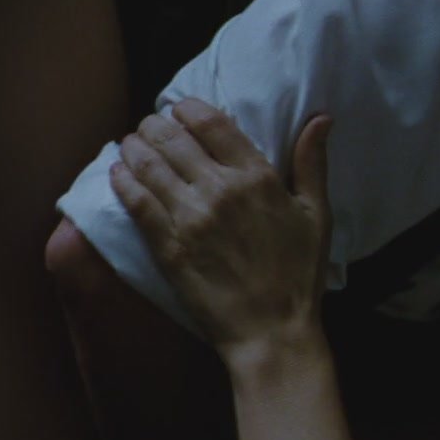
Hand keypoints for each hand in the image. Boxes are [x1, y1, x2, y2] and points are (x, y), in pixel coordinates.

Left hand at [108, 99, 333, 357]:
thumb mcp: (318, 215)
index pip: (210, 123)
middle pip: (171, 137)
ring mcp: (189, 217)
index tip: (179, 109)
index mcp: (257, 177)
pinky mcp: (167, 245)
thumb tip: (321, 118)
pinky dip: (122, 181)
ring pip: (147, 164)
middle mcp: (219, 190)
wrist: (271, 331)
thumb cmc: (299, 275)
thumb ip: (313, 163)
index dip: (187, 108)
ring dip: (134, 146)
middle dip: (154, 124)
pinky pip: (136, 201)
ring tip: (131, 144)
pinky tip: (118, 173)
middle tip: (150, 126)